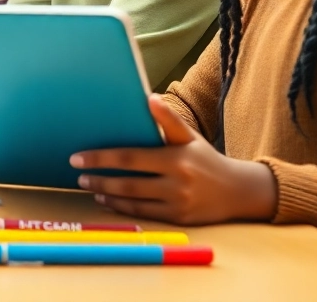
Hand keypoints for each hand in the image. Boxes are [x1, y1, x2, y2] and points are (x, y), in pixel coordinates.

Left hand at [71, 95, 276, 224]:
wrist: (239, 191)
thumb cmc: (206, 158)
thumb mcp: (189, 136)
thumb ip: (168, 119)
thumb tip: (148, 97)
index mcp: (176, 158)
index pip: (131, 158)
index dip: (102, 158)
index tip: (78, 157)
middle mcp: (177, 182)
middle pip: (129, 181)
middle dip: (99, 178)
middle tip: (78, 174)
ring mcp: (178, 203)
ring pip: (134, 200)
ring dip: (107, 194)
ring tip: (88, 186)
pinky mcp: (179, 219)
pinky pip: (144, 213)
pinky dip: (122, 207)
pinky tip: (107, 200)